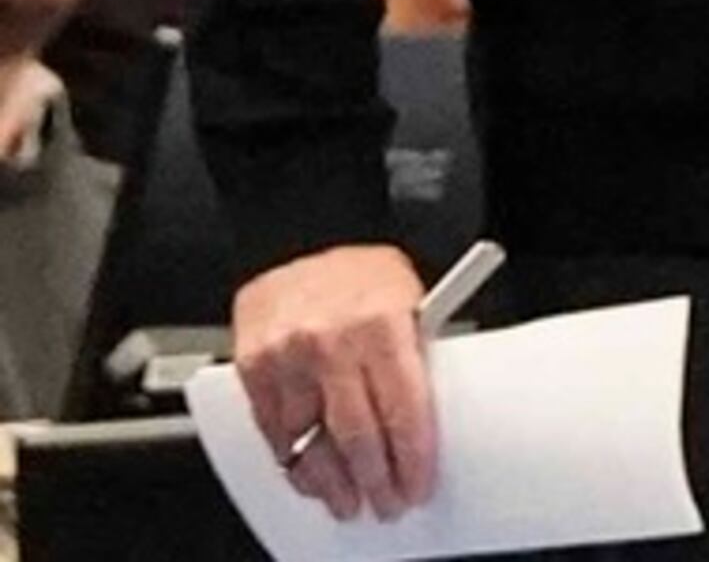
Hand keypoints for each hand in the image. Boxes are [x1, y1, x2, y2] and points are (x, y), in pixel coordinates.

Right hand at [231, 245, 434, 520]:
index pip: (404, 410)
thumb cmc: (361, 270)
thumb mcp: (410, 296)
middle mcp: (333, 343)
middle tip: (385, 504)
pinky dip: (292, 461)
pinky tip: (309, 476)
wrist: (295, 230)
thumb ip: (416, 352)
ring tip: (348, 501)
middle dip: (374, 481)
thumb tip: (428, 414)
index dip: (411, 457)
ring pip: (311, 442)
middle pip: (357, 436)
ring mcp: (288, 357)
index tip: (416, 484)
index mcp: (384, 325)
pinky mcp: (253, 366)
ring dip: (331, 483)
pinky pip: (273, 430)